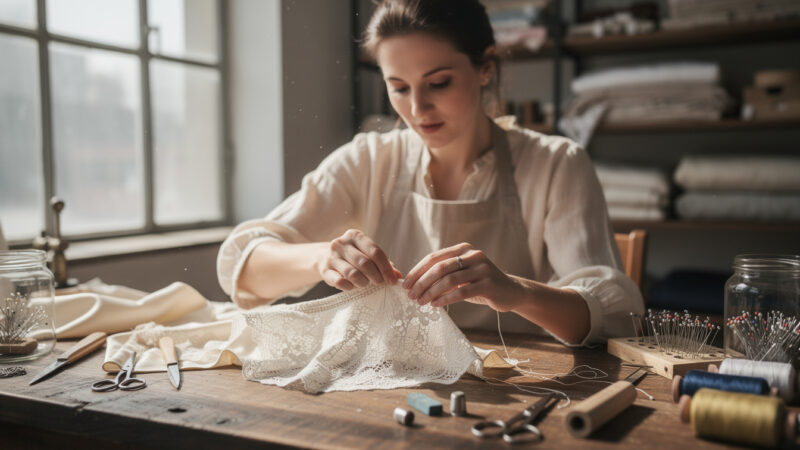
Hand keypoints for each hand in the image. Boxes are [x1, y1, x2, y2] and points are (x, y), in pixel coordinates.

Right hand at [320, 229, 402, 290]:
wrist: (324, 257)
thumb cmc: (352, 257)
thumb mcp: (367, 255)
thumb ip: (384, 264)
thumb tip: (398, 276)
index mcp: (355, 235)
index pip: (375, 251)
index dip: (386, 268)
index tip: (392, 280)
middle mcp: (341, 243)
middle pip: (365, 263)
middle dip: (376, 277)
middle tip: (379, 283)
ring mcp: (331, 256)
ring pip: (353, 274)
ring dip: (363, 283)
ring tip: (365, 284)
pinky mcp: (324, 269)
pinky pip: (341, 282)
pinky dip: (350, 287)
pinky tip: (353, 286)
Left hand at [402, 243, 524, 311]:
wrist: (511, 292)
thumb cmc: (479, 284)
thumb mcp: (461, 275)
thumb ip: (443, 274)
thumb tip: (413, 282)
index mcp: (463, 249)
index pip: (434, 257)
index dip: (417, 271)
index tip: (405, 284)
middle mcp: (473, 255)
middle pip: (439, 267)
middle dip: (421, 282)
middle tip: (411, 295)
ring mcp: (482, 269)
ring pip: (449, 280)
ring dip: (431, 292)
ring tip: (420, 302)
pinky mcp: (488, 284)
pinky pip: (461, 292)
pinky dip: (445, 299)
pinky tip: (435, 305)